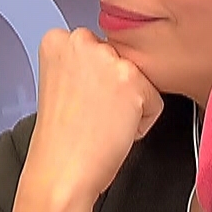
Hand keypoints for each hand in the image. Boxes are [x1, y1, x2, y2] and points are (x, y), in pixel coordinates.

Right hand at [18, 27, 163, 207]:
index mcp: (57, 40)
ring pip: (138, 79)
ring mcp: (108, 59)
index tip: (77, 100)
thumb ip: (82, 63)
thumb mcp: (61, 83)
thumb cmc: (61, 139)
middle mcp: (82, 40)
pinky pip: (154, 102)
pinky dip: (141, 122)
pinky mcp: (133, 81)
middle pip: (120, 61)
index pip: (97, 51)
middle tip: (90, 113)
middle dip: (112, 87)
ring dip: (128, 103)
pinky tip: (114, 130)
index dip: (92, 82)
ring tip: (100, 122)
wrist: (62, 171)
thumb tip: (110, 63)